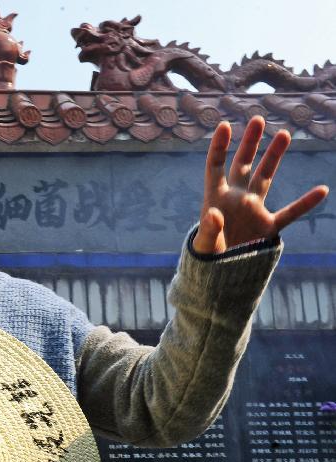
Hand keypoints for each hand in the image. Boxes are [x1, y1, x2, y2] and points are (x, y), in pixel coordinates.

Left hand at [193, 116, 328, 254]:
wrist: (220, 277)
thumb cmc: (206, 259)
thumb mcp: (204, 246)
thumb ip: (208, 230)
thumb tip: (214, 214)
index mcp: (215, 199)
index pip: (216, 167)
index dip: (219, 146)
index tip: (225, 125)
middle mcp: (235, 198)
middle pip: (243, 164)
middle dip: (250, 143)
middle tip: (258, 119)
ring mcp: (253, 210)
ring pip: (265, 177)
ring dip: (274, 157)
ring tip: (284, 133)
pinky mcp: (268, 227)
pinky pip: (290, 212)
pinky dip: (305, 203)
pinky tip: (322, 190)